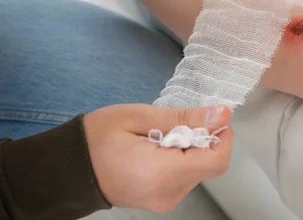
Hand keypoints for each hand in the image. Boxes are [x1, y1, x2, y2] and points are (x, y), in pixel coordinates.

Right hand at [84, 104, 231, 212]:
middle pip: (208, 164)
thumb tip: (222, 115)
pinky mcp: (161, 201)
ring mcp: (164, 202)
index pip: (217, 160)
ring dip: (188, 148)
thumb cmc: (96, 139)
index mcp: (162, 174)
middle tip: (170, 124)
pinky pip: (184, 177)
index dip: (221, 136)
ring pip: (198, 170)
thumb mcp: (140, 117)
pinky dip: (179, 159)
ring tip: (157, 137)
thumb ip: (184, 118)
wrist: (66, 170)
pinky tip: (156, 149)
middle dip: (200, 139)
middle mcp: (168, 194)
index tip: (208, 118)